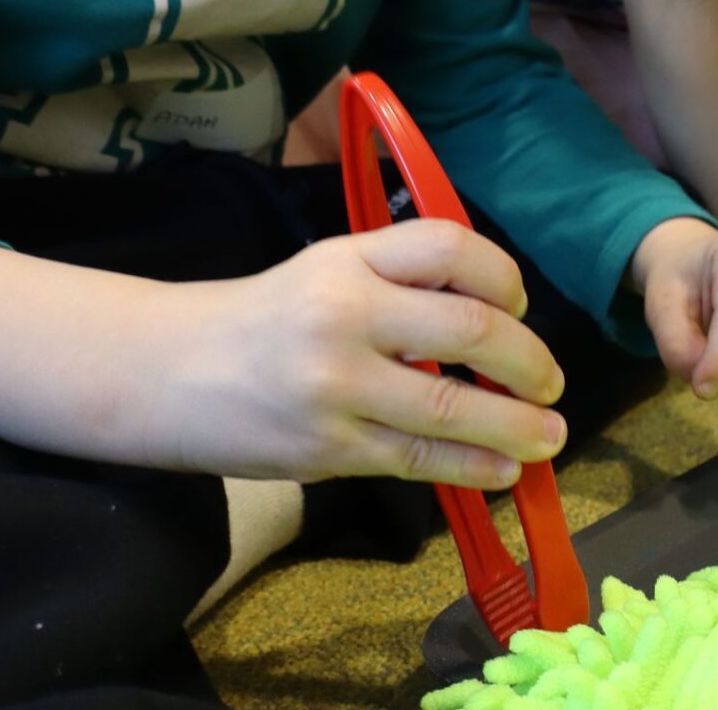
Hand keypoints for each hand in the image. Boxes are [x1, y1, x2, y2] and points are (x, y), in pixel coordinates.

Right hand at [151, 220, 567, 488]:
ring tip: (550, 434)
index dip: (503, 276)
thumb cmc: (265, 319)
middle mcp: (345, 315)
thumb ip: (403, 281)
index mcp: (349, 260)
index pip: (449, 247)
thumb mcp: (329, 271)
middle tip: (552, 381)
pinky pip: (419, 460)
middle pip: (470, 327)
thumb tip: (499, 321)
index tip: (519, 306)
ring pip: (453, 408)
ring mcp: (336, 387)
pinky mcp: (327, 449)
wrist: (165, 372)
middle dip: (529, 360)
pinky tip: (503, 470)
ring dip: (517, 426)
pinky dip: (473, 466)